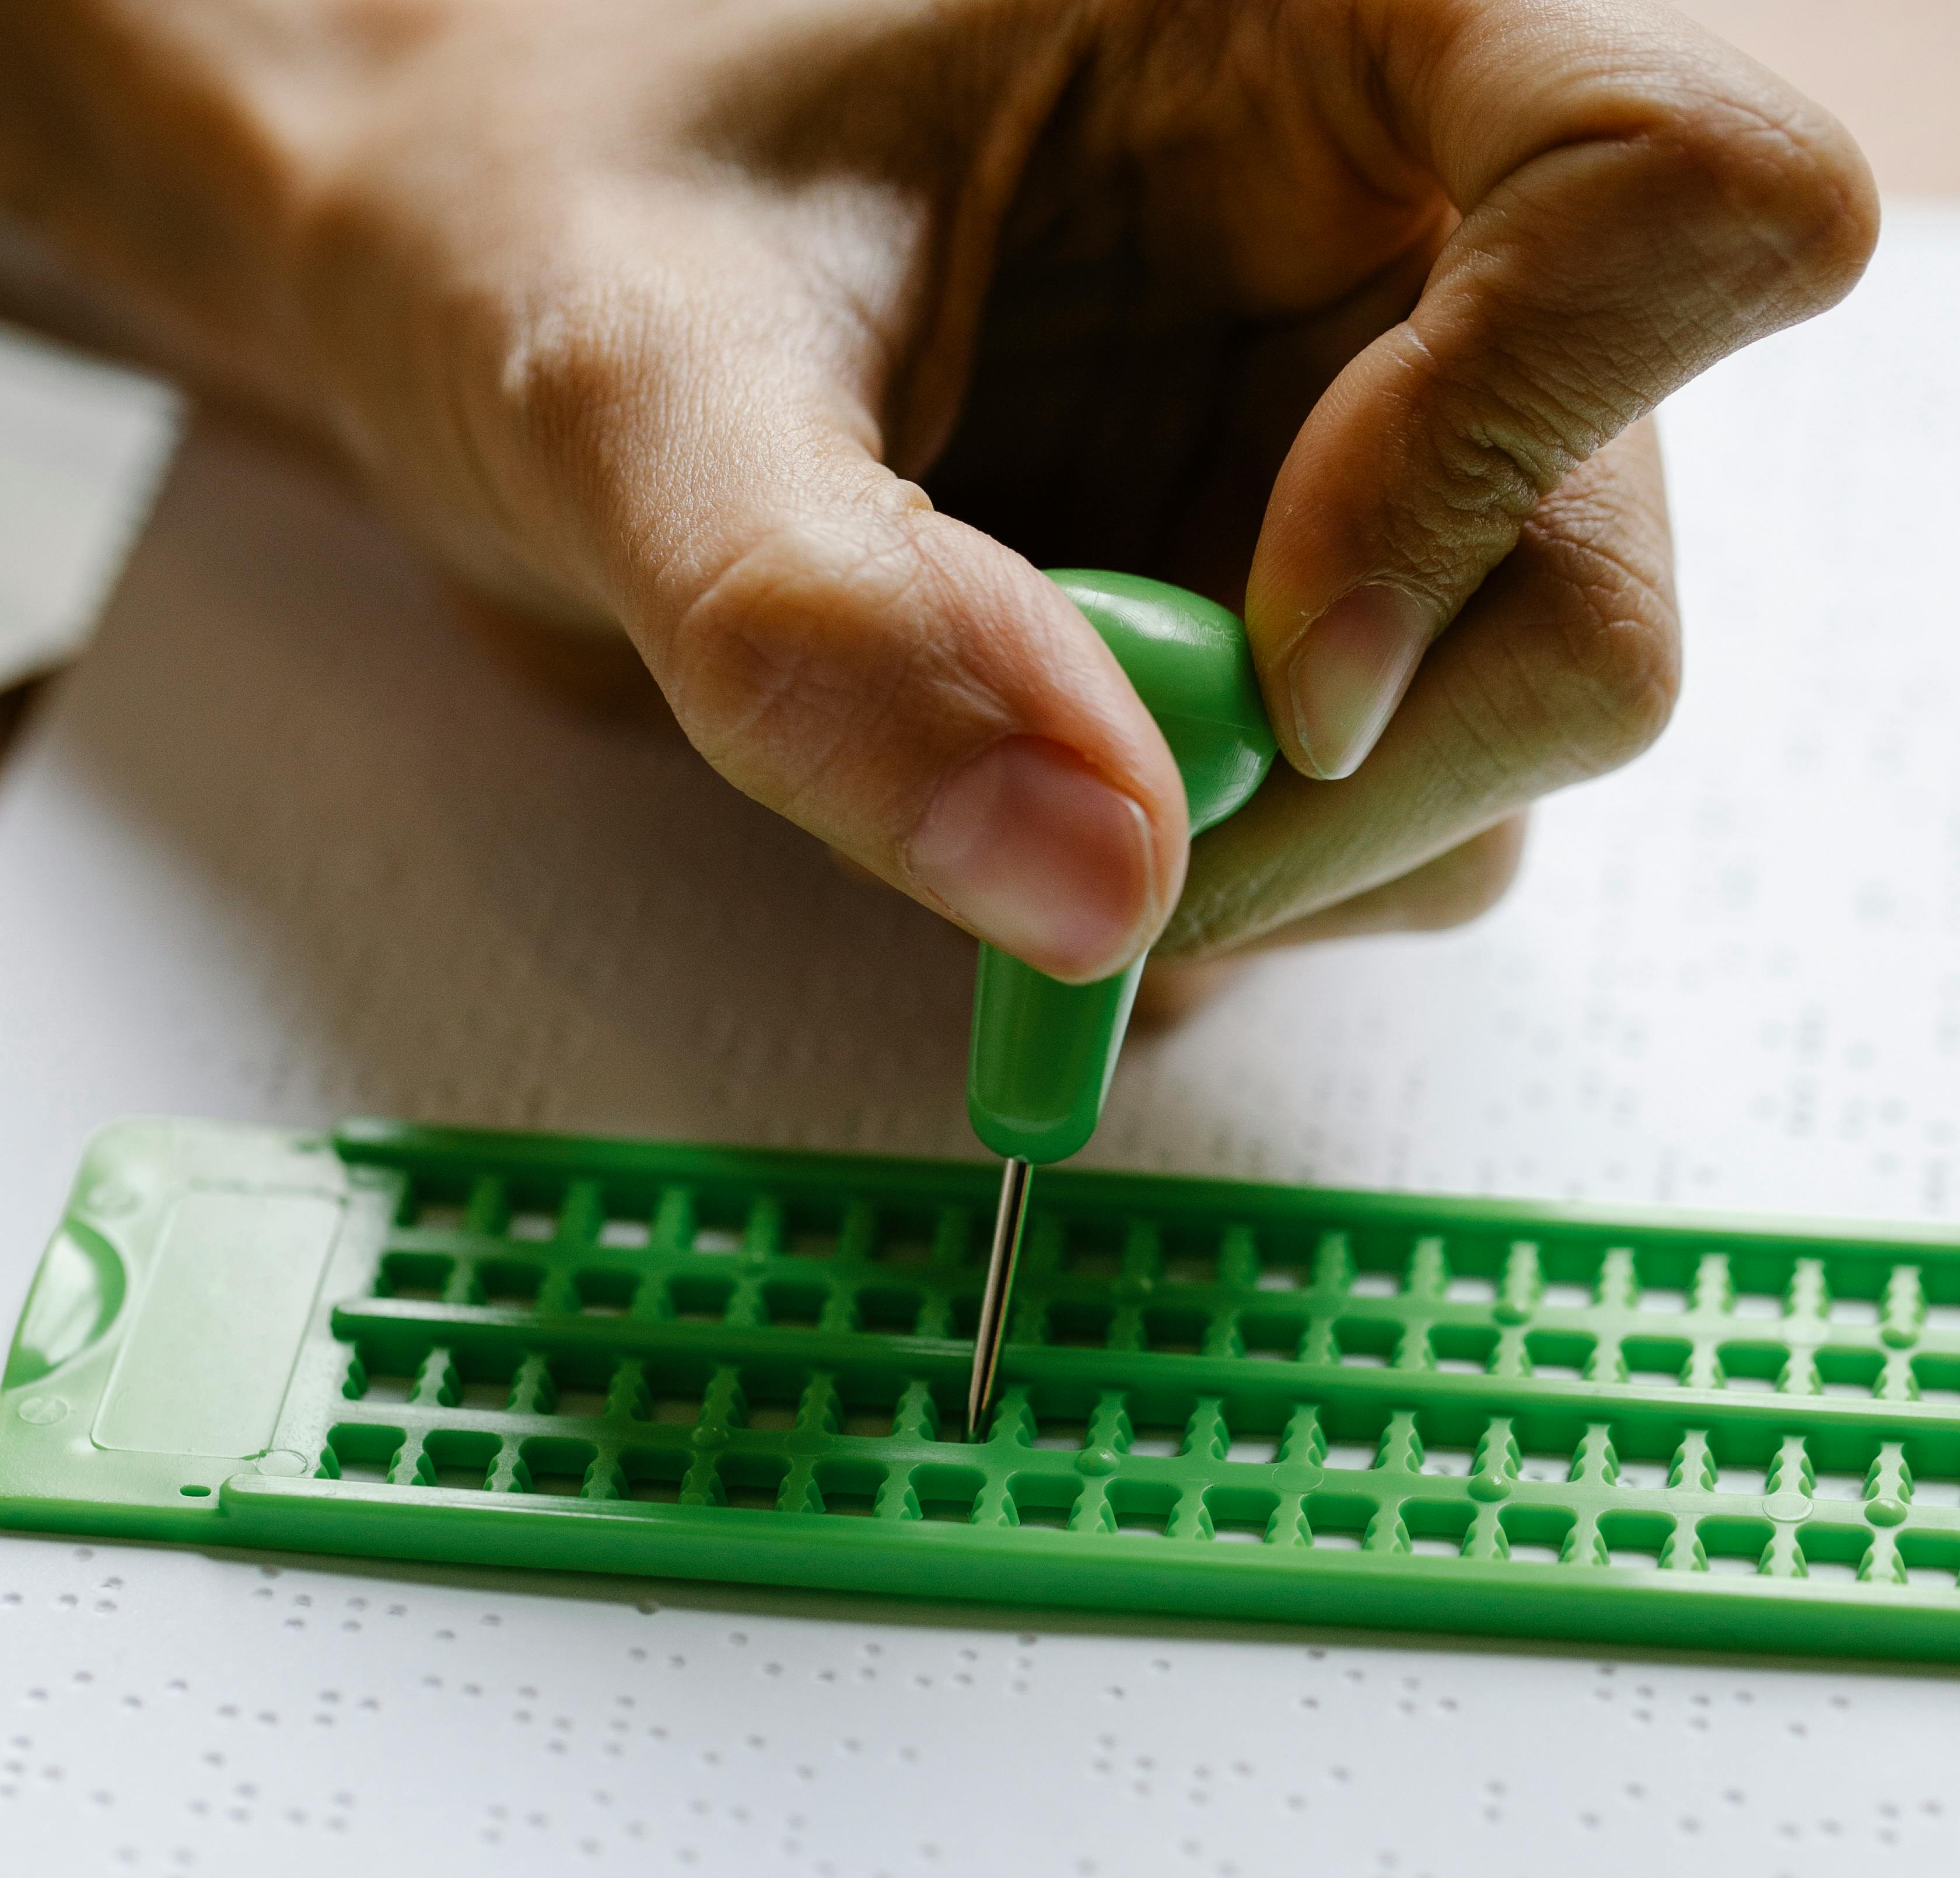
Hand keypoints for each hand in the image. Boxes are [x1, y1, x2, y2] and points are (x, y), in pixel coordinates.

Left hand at [1, 0, 1874, 991]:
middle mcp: (1421, 248)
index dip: (1505, 463)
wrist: (498, 284)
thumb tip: (1094, 892)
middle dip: (1331, 790)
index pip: (1684, 200)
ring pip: (1500, 755)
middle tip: (1046, 807)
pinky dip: (1205, 883)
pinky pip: (1391, 836)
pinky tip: (1029, 786)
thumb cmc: (550, 214)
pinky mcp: (1329, 616)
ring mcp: (1397, 457)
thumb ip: (823, 625)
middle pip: (1591, 598)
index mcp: (1337, 30)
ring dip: (1245, 856)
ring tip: (984, 747)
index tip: (1261, 659)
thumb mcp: (628, 386)